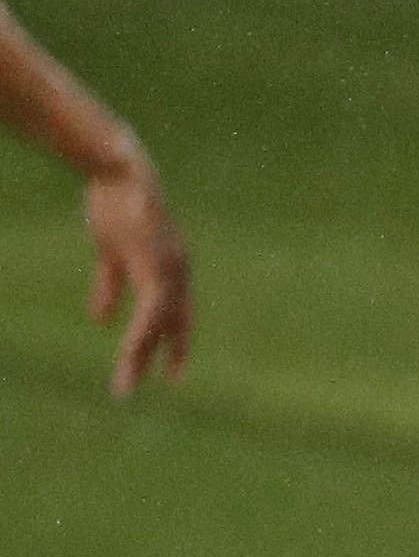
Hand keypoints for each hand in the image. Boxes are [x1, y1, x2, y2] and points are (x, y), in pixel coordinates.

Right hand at [84, 155, 189, 394]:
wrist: (117, 171)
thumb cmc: (116, 207)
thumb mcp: (113, 253)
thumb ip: (111, 287)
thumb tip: (101, 320)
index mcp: (174, 268)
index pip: (181, 313)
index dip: (176, 340)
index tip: (171, 371)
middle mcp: (178, 272)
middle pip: (175, 323)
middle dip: (170, 355)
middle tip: (170, 385)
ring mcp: (167, 269)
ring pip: (159, 324)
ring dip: (140, 356)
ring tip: (125, 385)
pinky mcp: (151, 265)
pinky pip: (147, 311)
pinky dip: (137, 336)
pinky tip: (129, 357)